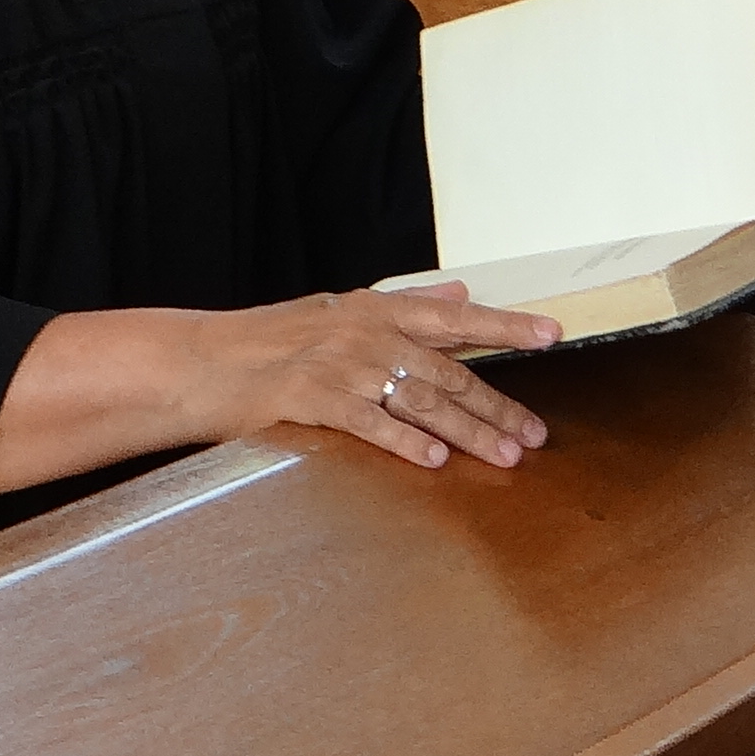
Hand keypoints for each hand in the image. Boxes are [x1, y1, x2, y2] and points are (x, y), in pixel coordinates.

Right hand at [200, 285, 556, 470]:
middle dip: (497, 405)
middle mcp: (366, 333)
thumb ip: (404, 305)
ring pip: (421, 401)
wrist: (204, 361)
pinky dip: (404, 443)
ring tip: (504, 455)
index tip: (551, 335)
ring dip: (467, 432)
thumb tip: (459, 293)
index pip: (456, 317)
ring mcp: (341, 366)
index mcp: (376, 309)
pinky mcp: (313, 399)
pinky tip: (434, 462)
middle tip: (536, 434)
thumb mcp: (340, 310)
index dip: (506, 326)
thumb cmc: (271, 339)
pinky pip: (370, 423)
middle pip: (448, 371)